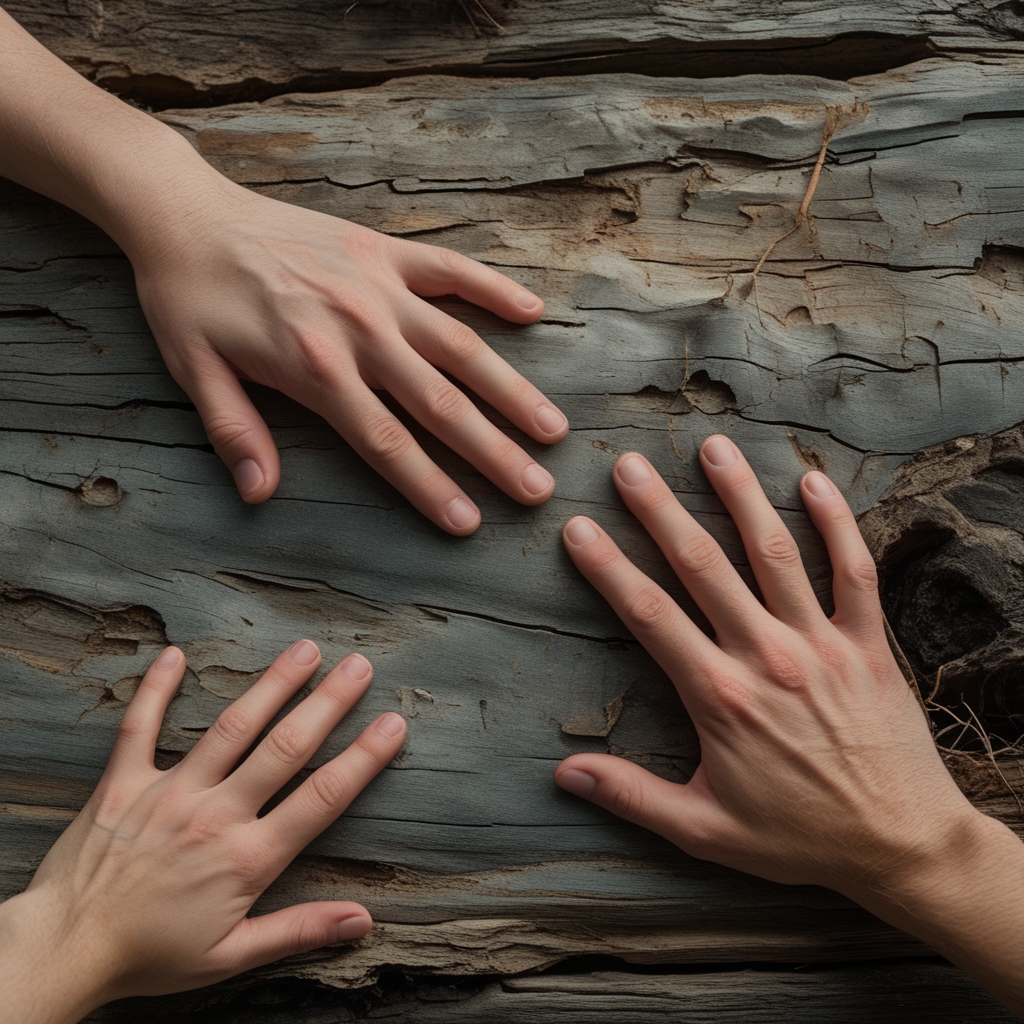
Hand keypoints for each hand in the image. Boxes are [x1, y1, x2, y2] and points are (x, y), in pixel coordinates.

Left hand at [0, 642, 405, 1020]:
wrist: (65, 949)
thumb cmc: (150, 955)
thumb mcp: (231, 956)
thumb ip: (299, 930)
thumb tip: (362, 920)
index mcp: (246, 857)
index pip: (321, 799)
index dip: (363, 759)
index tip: (394, 725)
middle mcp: (215, 815)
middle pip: (285, 748)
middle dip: (328, 704)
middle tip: (359, 667)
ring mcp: (169, 792)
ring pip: (231, 727)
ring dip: (272, 685)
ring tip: (305, 651)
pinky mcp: (123, 782)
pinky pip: (141, 726)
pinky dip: (156, 689)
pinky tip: (174, 655)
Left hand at [128, 178, 567, 531]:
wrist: (187, 214)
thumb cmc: (188, 299)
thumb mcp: (194, 371)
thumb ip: (234, 432)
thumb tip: (260, 494)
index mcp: (314, 367)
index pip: (386, 441)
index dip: (431, 486)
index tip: (469, 522)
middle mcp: (358, 329)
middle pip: (439, 403)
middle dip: (492, 452)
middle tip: (537, 490)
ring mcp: (378, 286)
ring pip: (460, 344)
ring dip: (510, 388)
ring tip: (551, 427)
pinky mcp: (384, 250)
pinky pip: (452, 269)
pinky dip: (493, 288)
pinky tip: (533, 311)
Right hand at [554, 437, 982, 895]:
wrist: (901, 846)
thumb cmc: (799, 838)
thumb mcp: (705, 830)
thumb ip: (632, 796)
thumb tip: (564, 774)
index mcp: (719, 696)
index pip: (649, 615)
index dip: (608, 568)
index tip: (579, 528)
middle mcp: (766, 656)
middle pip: (702, 567)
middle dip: (661, 511)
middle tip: (630, 466)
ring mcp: (821, 644)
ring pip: (774, 554)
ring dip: (740, 497)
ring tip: (713, 449)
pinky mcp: (869, 644)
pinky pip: (854, 572)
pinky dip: (837, 524)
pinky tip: (812, 482)